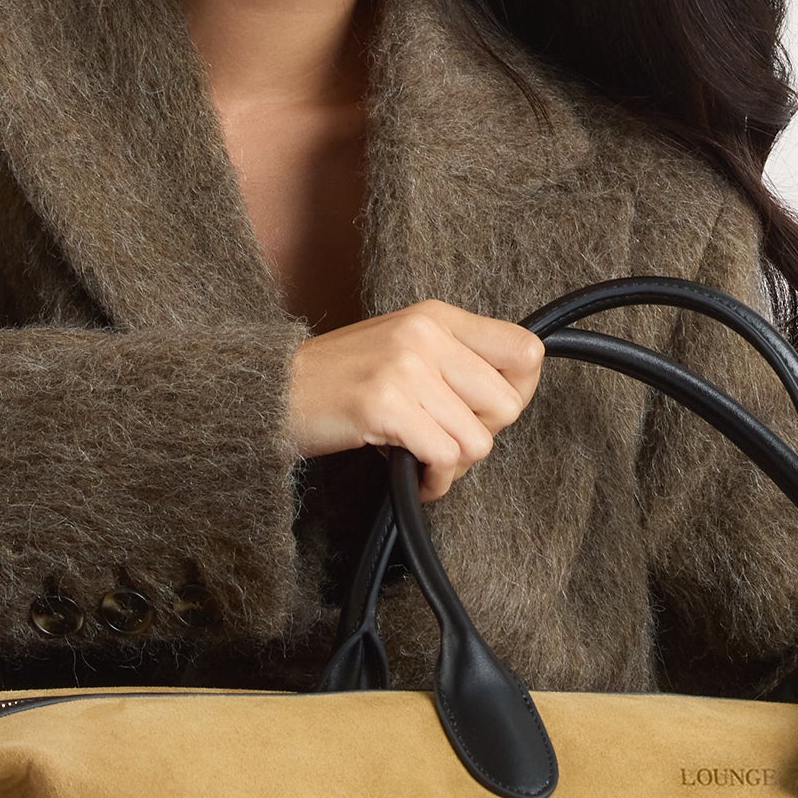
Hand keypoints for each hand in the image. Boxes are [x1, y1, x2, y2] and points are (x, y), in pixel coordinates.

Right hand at [285, 299, 547, 501]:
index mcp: (437, 316)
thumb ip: (456, 362)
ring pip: (477, 440)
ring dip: (453, 465)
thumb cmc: (340, 380)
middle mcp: (426, 334)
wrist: (271, 391)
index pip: (526, 351)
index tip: (486, 412)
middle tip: (444, 439)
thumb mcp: (405, 350)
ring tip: (423, 458)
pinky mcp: (385, 405)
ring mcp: (405, 368)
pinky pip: (444, 458)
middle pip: (507, 405)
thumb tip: (513, 397)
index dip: (519, 392)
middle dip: (481, 436)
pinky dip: (434, 481)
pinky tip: (413, 473)